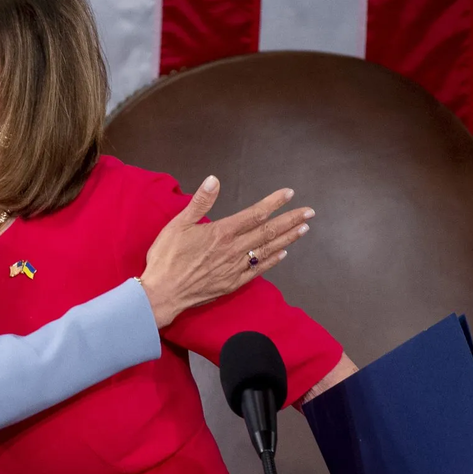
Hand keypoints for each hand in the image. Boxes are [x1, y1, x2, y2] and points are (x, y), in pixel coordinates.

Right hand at [140, 176, 313, 327]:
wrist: (163, 293)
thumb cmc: (166, 257)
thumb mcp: (178, 224)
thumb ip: (200, 202)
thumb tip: (214, 180)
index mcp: (221, 232)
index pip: (254, 214)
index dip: (274, 203)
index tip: (289, 193)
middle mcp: (234, 249)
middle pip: (268, 231)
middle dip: (290, 220)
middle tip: (309, 211)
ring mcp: (236, 267)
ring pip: (267, 249)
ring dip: (287, 238)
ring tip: (304, 228)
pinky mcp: (233, 283)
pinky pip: (258, 269)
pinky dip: (272, 260)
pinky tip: (283, 253)